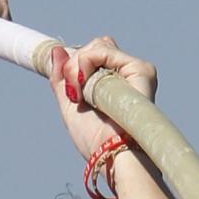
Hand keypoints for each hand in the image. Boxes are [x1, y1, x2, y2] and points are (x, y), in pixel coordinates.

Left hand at [49, 36, 156, 160]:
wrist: (111, 154)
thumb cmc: (94, 140)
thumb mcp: (69, 106)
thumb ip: (61, 78)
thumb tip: (57, 50)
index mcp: (113, 83)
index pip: (93, 54)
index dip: (76, 65)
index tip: (70, 91)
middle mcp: (126, 75)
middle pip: (94, 46)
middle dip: (74, 66)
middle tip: (74, 95)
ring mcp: (133, 71)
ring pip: (97, 45)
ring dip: (77, 67)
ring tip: (80, 96)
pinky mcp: (140, 69)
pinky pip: (104, 49)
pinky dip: (87, 63)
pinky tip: (86, 87)